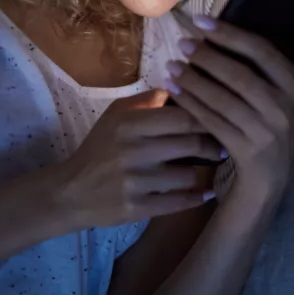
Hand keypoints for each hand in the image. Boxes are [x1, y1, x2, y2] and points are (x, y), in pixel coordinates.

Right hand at [55, 90, 222, 228]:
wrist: (70, 192)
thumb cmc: (100, 148)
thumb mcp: (116, 115)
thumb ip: (148, 100)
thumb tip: (182, 86)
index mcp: (129, 124)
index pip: (183, 117)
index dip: (209, 118)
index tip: (222, 120)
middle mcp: (133, 151)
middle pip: (192, 144)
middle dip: (214, 145)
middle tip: (224, 146)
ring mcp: (135, 182)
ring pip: (189, 175)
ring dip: (202, 172)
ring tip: (209, 168)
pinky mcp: (136, 209)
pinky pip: (179, 202)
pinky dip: (197, 197)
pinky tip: (206, 193)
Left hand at [166, 17, 293, 202]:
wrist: (271, 179)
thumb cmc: (278, 124)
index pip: (263, 52)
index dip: (231, 34)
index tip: (201, 20)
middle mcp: (284, 108)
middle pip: (240, 75)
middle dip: (207, 56)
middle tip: (182, 43)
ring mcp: (265, 131)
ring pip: (222, 99)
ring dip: (193, 79)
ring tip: (171, 65)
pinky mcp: (244, 151)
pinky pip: (211, 121)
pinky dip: (190, 103)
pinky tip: (173, 89)